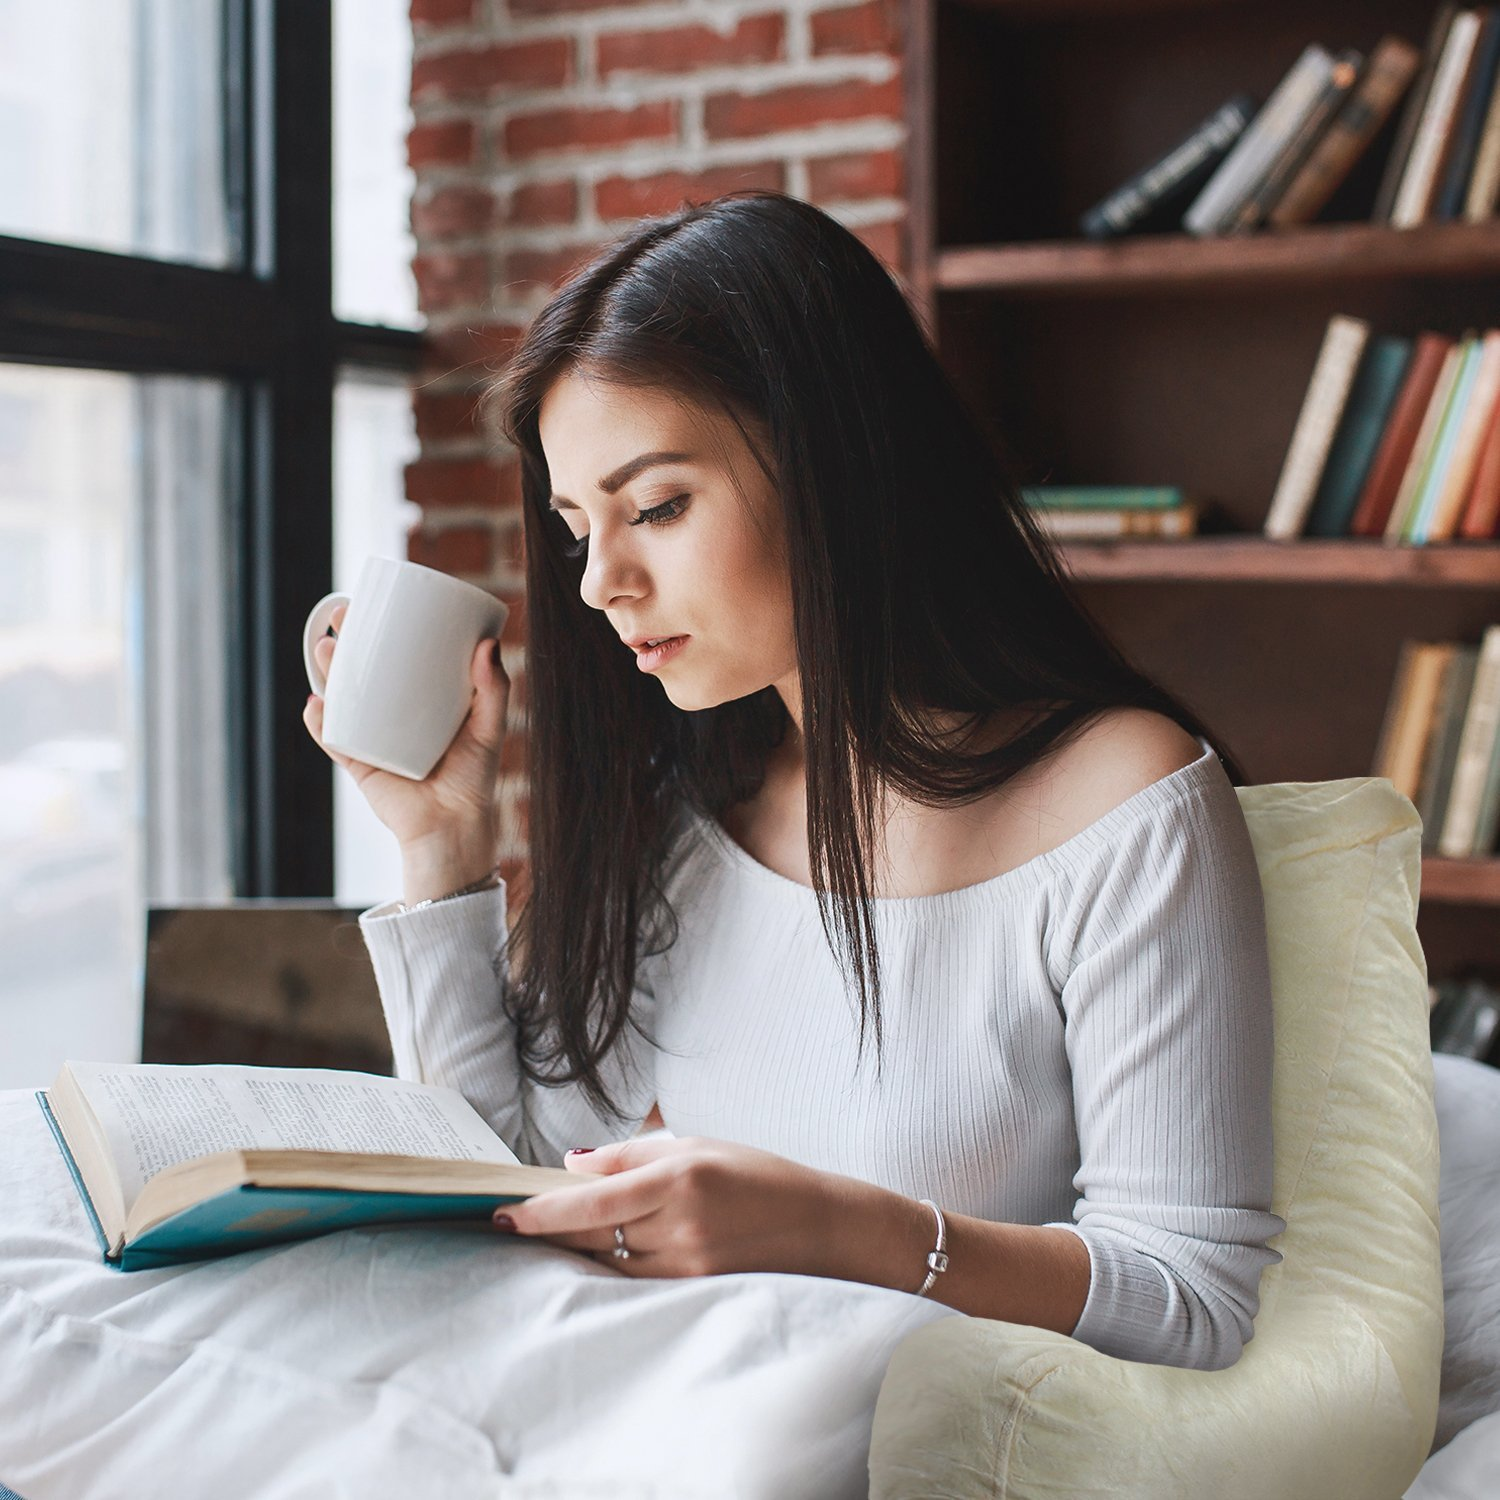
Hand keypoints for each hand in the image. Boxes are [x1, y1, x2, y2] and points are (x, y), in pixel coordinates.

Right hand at [301, 601, 509, 847]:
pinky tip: (315, 705)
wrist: (453, 827)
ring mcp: (372, 738)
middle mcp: (392, 717)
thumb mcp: (489, 727)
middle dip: (345, 644)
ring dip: (326, 673)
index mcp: (421, 703)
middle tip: (341, 618)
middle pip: (361, 672)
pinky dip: (319, 723)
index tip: (375, 604)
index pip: (397, 659)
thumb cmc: (474, 778)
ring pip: (342, 699)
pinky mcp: (360, 764)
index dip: (382, 633)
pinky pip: (334, 740)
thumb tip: (487, 644)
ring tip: (325, 650)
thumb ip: (494, 689)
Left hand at [494, 1136, 886, 1281]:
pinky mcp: (695, 1289)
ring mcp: (688, 1263)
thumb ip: (630, 1155)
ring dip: (585, 1248)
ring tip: (565, 1233)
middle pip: (593, 1236)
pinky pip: (637, 1279)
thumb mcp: (697, 1146)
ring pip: (611, 1261)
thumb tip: (572, 1166)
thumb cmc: (756, 1175)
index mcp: (677, 1178)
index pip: (592, 1203)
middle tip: (513, 1224)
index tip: (502, 1217)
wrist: (818, 1225)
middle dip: (552, 1231)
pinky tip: (608, 1253)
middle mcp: (679, 1224)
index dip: (542, 1213)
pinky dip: (616, 1264)